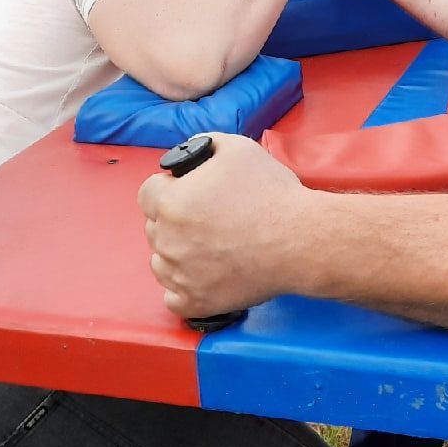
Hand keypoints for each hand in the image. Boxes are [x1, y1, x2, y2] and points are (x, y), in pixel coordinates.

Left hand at [139, 135, 308, 317]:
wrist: (300, 240)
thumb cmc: (271, 194)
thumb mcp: (237, 149)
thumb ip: (203, 144)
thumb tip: (187, 154)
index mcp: (171, 202)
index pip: (147, 193)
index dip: (168, 188)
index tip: (189, 192)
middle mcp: (168, 241)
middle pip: (154, 227)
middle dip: (174, 220)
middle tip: (209, 218)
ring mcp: (180, 275)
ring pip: (161, 262)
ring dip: (177, 253)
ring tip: (211, 246)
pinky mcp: (196, 302)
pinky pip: (173, 297)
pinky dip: (184, 287)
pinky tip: (204, 274)